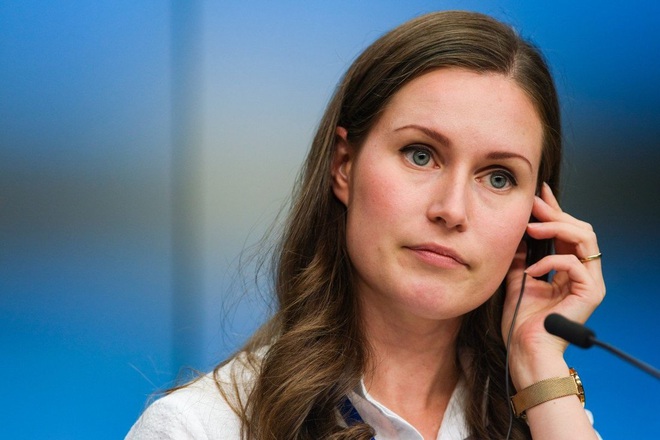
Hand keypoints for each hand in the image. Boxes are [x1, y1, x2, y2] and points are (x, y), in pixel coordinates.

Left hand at [502, 182, 605, 387]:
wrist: (525, 350)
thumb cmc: (520, 322)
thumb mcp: (516, 280)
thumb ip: (520, 258)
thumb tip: (516, 235)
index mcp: (567, 270)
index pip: (565, 232)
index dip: (555, 210)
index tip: (540, 192)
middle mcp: (583, 273)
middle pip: (579, 229)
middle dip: (555, 213)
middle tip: (533, 204)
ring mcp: (590, 283)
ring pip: (584, 238)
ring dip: (556, 228)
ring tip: (532, 229)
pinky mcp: (591, 293)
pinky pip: (574, 263)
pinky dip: (550, 262)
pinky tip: (531, 271)